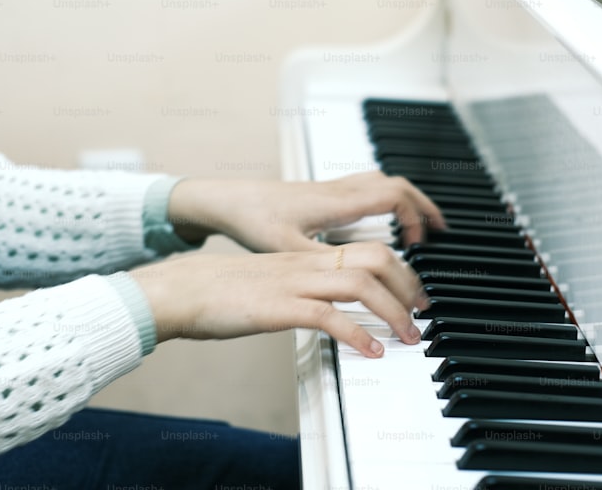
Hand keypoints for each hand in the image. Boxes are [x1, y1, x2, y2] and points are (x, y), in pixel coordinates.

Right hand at [129, 241, 428, 356]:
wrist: (180, 289)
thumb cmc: (219, 291)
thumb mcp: (270, 283)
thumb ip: (300, 290)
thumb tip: (325, 309)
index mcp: (305, 257)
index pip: (368, 250)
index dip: (400, 269)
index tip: (413, 294)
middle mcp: (306, 264)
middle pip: (376, 257)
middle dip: (409, 285)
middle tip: (421, 313)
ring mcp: (294, 283)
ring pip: (361, 283)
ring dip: (393, 311)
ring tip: (408, 336)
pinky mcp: (280, 307)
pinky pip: (329, 316)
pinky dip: (358, 334)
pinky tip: (371, 352)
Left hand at [166, 171, 445, 252]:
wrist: (227, 200)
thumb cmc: (252, 219)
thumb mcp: (287, 249)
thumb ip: (322, 266)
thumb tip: (354, 284)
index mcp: (337, 202)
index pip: (394, 196)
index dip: (415, 217)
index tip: (419, 245)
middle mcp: (340, 191)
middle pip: (397, 185)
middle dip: (423, 207)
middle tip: (439, 232)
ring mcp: (333, 189)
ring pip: (383, 183)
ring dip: (406, 201)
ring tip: (420, 227)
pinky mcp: (324, 194)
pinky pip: (369, 188)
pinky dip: (387, 201)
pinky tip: (382, 221)